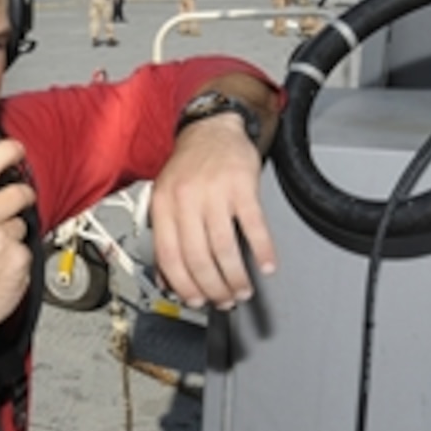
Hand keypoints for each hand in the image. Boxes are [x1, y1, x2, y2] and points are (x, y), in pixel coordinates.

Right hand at [0, 139, 35, 339]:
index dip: (5, 150)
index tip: (15, 148)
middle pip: (19, 192)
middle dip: (21, 195)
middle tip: (15, 205)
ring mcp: (2, 241)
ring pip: (22, 224)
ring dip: (13, 233)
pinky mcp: (19, 261)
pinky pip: (26, 249)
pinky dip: (17, 257)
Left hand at [150, 114, 276, 309]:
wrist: (212, 129)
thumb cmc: (189, 166)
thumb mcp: (166, 197)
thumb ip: (165, 236)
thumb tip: (167, 280)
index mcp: (163, 205)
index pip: (170, 257)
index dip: (184, 286)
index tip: (195, 301)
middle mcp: (186, 199)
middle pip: (197, 257)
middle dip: (212, 287)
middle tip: (223, 300)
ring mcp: (215, 191)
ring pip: (224, 247)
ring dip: (236, 276)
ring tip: (242, 289)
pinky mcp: (242, 185)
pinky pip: (253, 225)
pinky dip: (263, 250)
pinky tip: (267, 264)